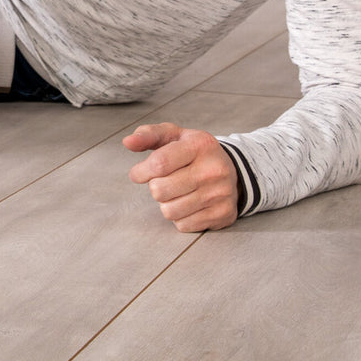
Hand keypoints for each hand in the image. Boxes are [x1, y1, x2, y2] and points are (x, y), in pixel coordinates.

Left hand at [124, 122, 238, 231]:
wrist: (232, 171)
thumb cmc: (193, 152)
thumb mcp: (173, 135)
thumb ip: (148, 135)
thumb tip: (128, 142)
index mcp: (200, 145)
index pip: (159, 163)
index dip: (141, 172)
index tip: (138, 174)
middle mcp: (213, 169)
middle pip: (160, 190)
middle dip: (155, 187)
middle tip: (164, 182)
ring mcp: (220, 194)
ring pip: (169, 211)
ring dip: (166, 203)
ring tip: (176, 193)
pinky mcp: (222, 214)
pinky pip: (183, 225)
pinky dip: (180, 217)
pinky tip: (189, 204)